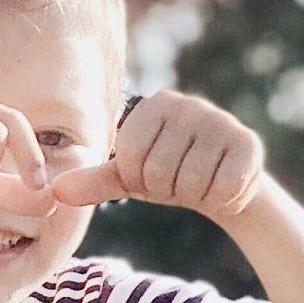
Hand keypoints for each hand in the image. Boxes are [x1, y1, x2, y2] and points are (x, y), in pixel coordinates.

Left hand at [51, 90, 264, 217]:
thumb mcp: (129, 178)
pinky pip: (221, 188)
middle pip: (158, 172)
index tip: (151, 174)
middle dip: (165, 189)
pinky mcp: (248, 143)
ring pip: (189, 183)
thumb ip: (93, 181)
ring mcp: (221, 121)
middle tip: (179, 179)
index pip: (128, 159)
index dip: (138, 179)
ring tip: (200, 180)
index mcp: (154, 105)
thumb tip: (55, 190)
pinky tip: (223, 183)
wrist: (224, 185)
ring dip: (193, 194)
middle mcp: (188, 104)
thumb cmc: (169, 176)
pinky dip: (220, 197)